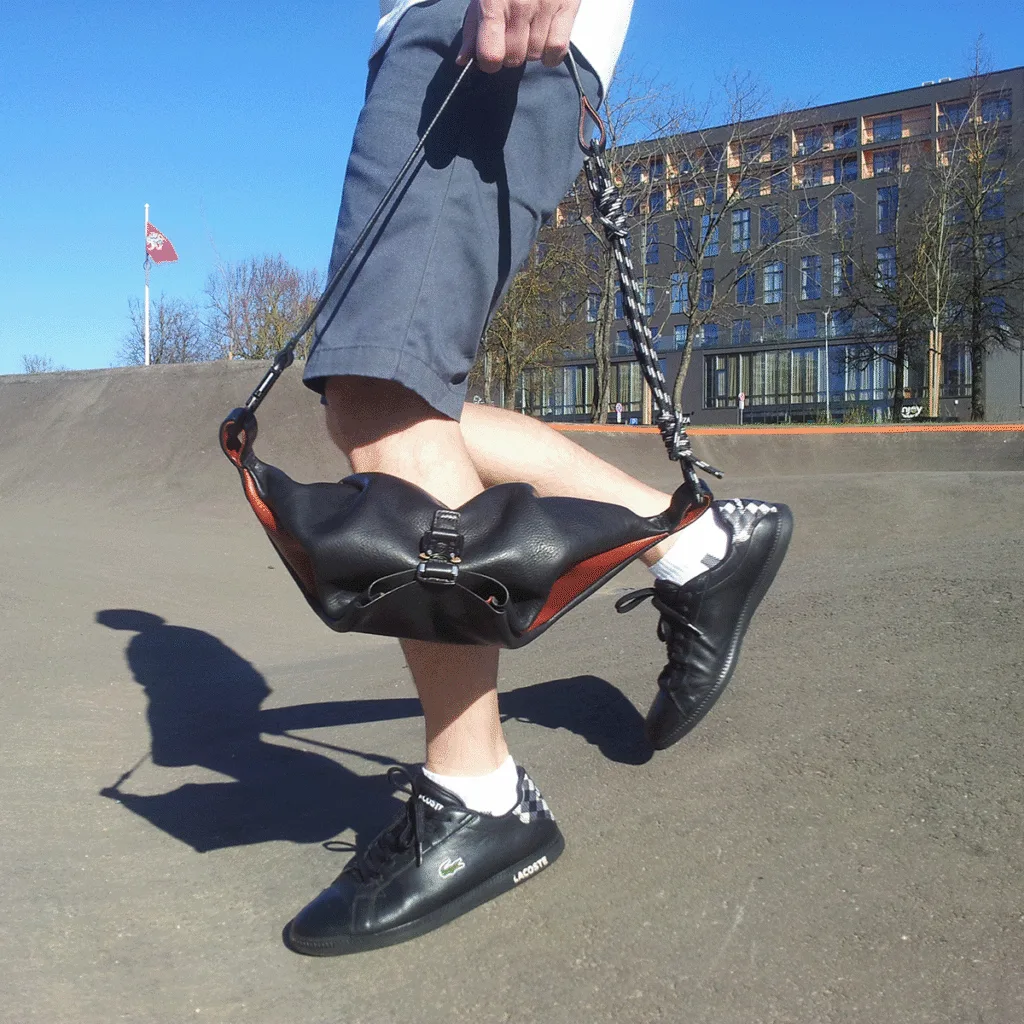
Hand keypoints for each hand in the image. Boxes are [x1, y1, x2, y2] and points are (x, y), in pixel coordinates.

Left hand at [456, 0, 582, 72]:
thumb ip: (473, 28)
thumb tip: (463, 60)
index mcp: (493, 2)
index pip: (491, 55)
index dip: (489, 63)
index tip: (491, 55)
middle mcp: (519, 6)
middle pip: (514, 58)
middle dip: (510, 55)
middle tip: (512, 38)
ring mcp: (544, 6)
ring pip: (535, 55)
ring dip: (530, 51)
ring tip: (529, 32)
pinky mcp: (567, 6)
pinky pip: (558, 48)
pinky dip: (551, 53)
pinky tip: (545, 41)